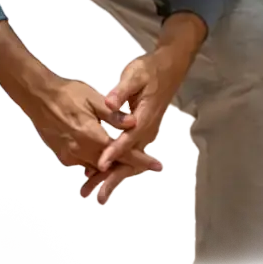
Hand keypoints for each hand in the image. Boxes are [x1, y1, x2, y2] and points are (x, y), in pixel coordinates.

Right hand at [25, 75, 162, 177]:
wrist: (38, 95)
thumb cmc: (65, 93)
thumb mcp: (93, 98)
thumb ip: (113, 114)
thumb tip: (133, 123)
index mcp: (92, 135)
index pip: (122, 152)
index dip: (141, 159)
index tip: (155, 164)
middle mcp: (81, 150)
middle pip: (110, 165)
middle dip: (126, 165)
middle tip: (141, 161)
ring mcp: (70, 155)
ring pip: (96, 166)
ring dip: (109, 165)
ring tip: (122, 161)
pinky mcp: (62, 155)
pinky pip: (82, 163)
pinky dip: (93, 161)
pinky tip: (98, 155)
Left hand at [80, 51, 186, 204]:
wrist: (168, 69)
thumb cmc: (150, 71)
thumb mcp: (134, 75)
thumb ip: (121, 90)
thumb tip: (110, 102)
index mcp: (144, 118)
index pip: (128, 140)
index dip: (114, 153)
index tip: (100, 165)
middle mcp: (146, 131)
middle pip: (129, 161)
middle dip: (112, 179)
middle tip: (96, 194)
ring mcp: (144, 134)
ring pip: (127, 162)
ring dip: (111, 177)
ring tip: (94, 192)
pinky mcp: (140, 134)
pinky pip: (127, 156)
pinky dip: (115, 167)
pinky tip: (101, 174)